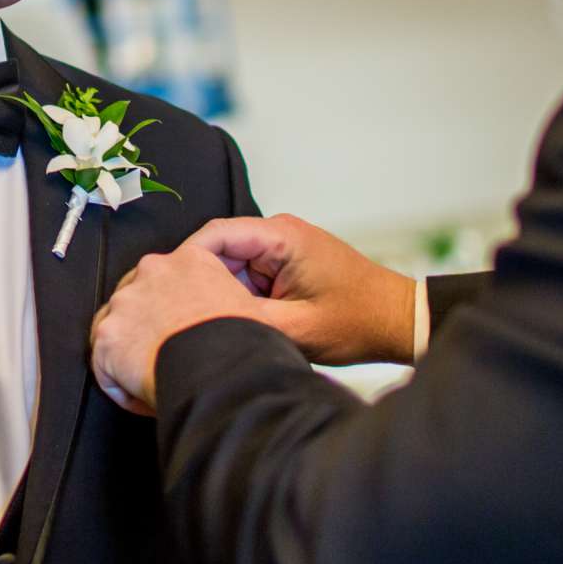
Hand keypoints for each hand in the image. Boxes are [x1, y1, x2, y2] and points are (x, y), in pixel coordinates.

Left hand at [89, 242, 264, 415]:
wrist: (223, 370)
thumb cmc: (245, 346)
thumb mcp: (257, 311)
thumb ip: (243, 306)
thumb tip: (258, 324)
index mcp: (192, 259)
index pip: (173, 279)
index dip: (178, 312)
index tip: (187, 335)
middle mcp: (153, 271)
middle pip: (141, 301)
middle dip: (151, 331)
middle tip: (170, 359)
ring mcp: (126, 302)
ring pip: (119, 330)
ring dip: (134, 357)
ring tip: (158, 381)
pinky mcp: (108, 336)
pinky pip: (106, 366)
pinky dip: (122, 386)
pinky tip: (147, 399)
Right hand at [185, 214, 417, 367]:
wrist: (396, 322)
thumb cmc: (359, 322)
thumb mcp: (297, 330)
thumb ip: (246, 319)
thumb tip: (201, 320)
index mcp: (281, 237)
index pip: (215, 234)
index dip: (185, 261)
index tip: (165, 290)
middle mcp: (278, 234)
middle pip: (218, 250)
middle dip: (200, 282)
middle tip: (182, 316)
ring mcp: (281, 248)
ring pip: (229, 265)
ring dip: (221, 293)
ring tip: (210, 323)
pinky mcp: (284, 264)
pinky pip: (246, 275)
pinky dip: (238, 298)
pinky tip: (234, 322)